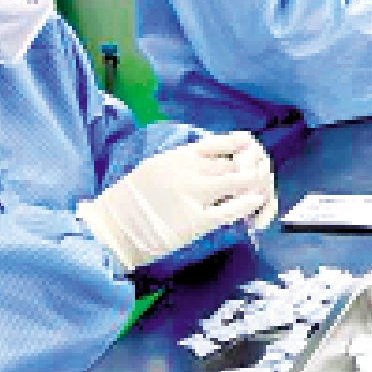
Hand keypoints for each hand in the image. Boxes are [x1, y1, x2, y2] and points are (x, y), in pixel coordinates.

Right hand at [77, 132, 276, 273]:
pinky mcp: (196, 221)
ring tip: (260, 191)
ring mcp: (193, 196)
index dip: (244, 147)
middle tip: (260, 178)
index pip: (224, 143)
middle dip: (253, 169)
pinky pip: (232, 209)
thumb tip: (215, 157)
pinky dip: (249, 204)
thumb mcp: (156, 167)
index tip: (252, 153)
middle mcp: (188, 171)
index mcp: (178, 156)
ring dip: (255, 186)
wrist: (111, 229)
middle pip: (236, 163)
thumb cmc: (132, 201)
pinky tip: (256, 204)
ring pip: (240, 182)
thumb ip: (185, 161)